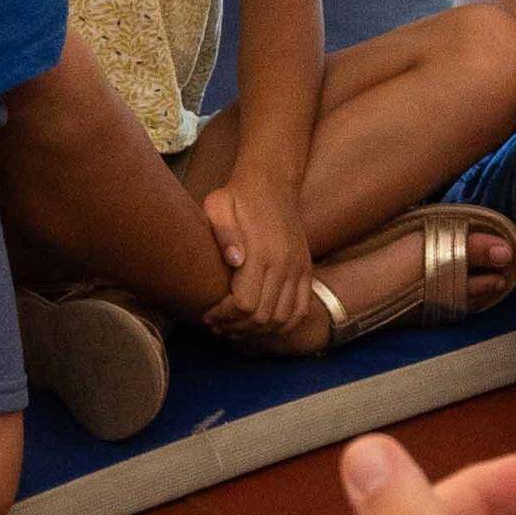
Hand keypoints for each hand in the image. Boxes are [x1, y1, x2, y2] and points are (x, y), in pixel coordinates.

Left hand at [198, 162, 315, 342]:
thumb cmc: (238, 197)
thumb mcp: (219, 205)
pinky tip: (262, 325)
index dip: (225, 316)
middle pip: (263, 317)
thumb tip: (233, 261)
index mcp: (261, 252)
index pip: (245, 304)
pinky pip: (300, 310)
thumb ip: (224, 233)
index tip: (209, 314)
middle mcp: (284, 264)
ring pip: (282, 318)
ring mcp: (298, 269)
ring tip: (236, 327)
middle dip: (236, 327)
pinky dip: (282, 325)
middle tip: (218, 326)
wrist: (272, 183)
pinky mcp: (306, 270)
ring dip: (257, 331)